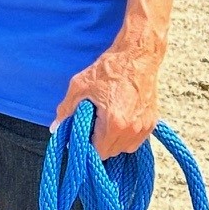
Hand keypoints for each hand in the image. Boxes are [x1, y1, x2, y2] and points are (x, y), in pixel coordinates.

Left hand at [55, 27, 163, 157]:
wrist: (137, 56)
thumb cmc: (108, 70)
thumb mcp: (80, 86)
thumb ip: (66, 110)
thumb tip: (56, 128)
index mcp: (114, 123)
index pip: (98, 153)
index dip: (87, 148)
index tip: (81, 137)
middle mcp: (131, 129)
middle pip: (111, 153)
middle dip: (99, 143)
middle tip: (92, 126)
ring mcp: (144, 127)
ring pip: (124, 148)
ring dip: (113, 141)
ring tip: (105, 122)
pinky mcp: (152, 123)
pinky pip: (136, 140)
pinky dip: (126, 135)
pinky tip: (118, 120)